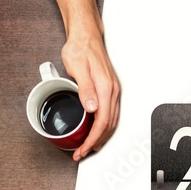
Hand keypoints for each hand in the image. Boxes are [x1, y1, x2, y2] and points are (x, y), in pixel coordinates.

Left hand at [61, 31, 120, 158]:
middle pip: (108, 125)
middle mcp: (112, 91)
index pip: (102, 121)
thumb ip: (85, 88)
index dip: (92, 139)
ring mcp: (112, 90)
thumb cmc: (80, 49)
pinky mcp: (109, 89)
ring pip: (111, 121)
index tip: (83, 149)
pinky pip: (110, 114)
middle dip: (95, 142)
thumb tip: (92, 108)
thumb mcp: (77, 67)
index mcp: (105, 87)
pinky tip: (96, 130)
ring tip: (89, 147)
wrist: (86, 36)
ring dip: (100, 136)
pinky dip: (104, 127)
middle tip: (82, 153)